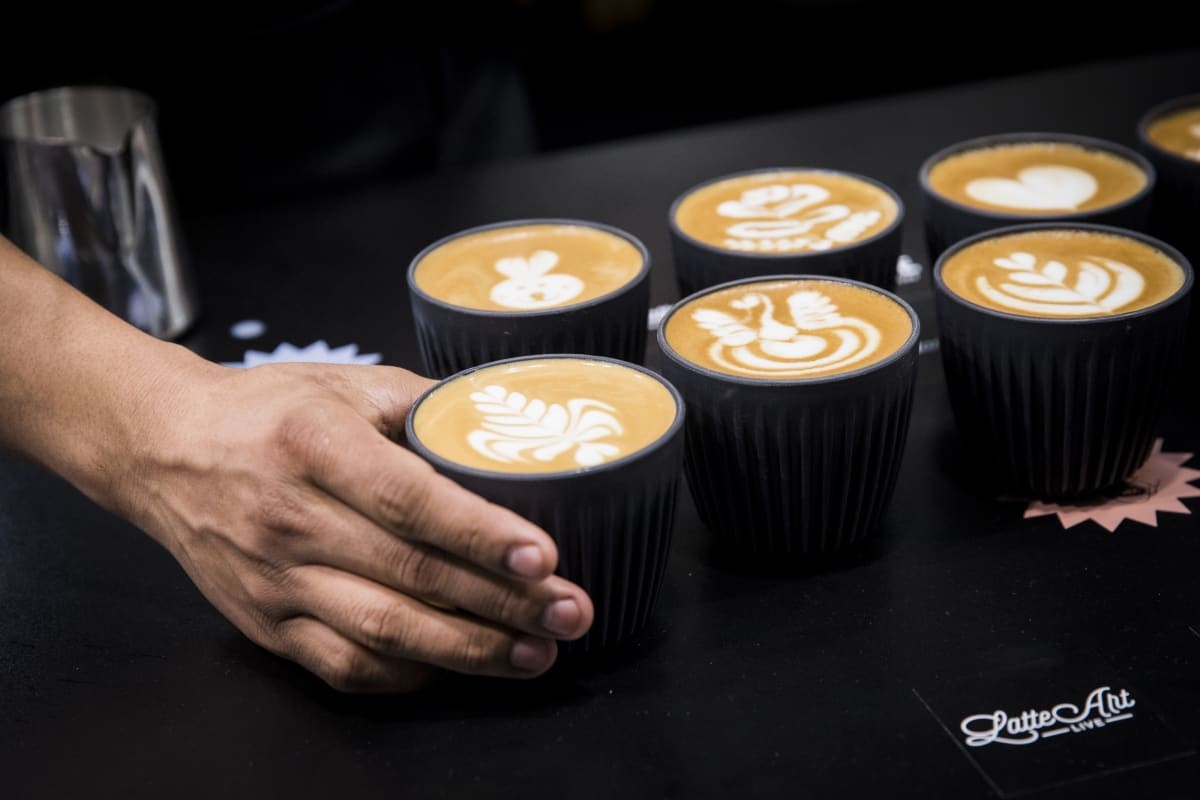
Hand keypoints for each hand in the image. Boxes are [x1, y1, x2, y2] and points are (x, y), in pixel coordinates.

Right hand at [111, 361, 592, 692]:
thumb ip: (425, 403)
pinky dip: (408, 674)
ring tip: (535, 654)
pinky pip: (343, 665)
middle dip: (502, 603)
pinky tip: (459, 666)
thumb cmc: (266, 410)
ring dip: (468, 651)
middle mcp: (292, 519)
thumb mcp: (344, 383)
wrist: (165, 448)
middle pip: (410, 575)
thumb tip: (509, 423)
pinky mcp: (265, 625)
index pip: (409, 500)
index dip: (480, 534)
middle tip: (571, 614)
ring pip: (383, 632)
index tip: (544, 557)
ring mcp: (275, 581)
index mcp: (316, 447)